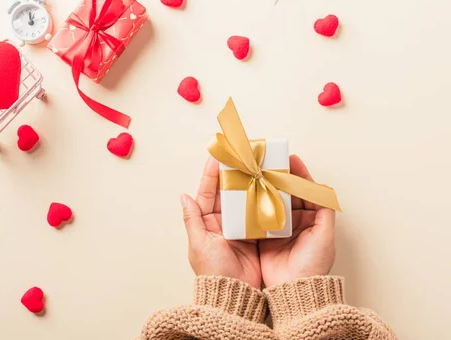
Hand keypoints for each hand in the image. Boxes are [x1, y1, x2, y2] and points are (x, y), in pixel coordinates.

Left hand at [181, 157, 261, 288]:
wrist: (234, 294)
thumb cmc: (213, 271)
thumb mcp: (199, 244)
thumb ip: (192, 219)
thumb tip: (183, 196)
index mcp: (206, 223)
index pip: (207, 193)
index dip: (211, 175)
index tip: (216, 157)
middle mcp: (222, 223)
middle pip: (226, 193)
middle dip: (232, 175)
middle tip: (239, 156)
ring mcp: (239, 228)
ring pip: (242, 200)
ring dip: (248, 185)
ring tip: (254, 167)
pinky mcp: (254, 234)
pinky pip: (257, 213)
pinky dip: (261, 200)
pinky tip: (267, 187)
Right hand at [259, 155, 335, 287]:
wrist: (294, 290)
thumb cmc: (313, 265)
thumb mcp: (325, 235)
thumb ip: (325, 210)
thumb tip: (322, 187)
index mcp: (311, 218)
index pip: (304, 190)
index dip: (298, 174)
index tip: (290, 159)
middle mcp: (294, 220)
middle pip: (286, 192)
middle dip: (278, 177)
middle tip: (269, 162)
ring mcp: (278, 227)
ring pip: (271, 200)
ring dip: (265, 187)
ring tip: (258, 172)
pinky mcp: (263, 236)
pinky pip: (258, 215)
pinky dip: (253, 204)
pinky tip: (248, 192)